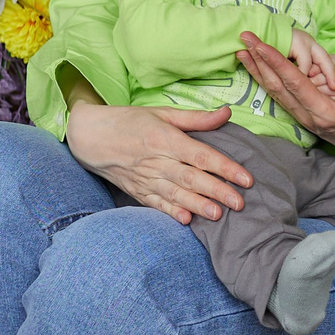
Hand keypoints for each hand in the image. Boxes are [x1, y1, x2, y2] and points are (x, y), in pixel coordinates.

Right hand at [63, 101, 250, 222]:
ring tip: (218, 215)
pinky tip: (186, 221)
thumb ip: (196, 118)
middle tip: (239, 203)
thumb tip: (227, 113)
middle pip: (191, 178)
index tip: (246, 178)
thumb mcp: (162, 113)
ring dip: (198, 205)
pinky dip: (170, 213)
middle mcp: (156, 160)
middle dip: (217, 191)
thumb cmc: (129, 121)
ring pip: (176, 194)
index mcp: (165, 138)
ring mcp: (145, 178)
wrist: (89, 136)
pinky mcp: (137, 192)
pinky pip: (156, 204)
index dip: (225, 167)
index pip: (201, 155)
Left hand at [236, 33, 334, 160]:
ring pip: (274, 92)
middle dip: (260, 61)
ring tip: (242, 50)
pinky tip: (256, 68)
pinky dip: (265, 79)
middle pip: (278, 86)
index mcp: (324, 112)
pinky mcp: (302, 115)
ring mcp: (303, 117)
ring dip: (257, 70)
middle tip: (244, 38)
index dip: (278, 63)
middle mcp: (308, 115)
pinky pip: (279, 96)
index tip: (261, 45)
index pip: (296, 83)